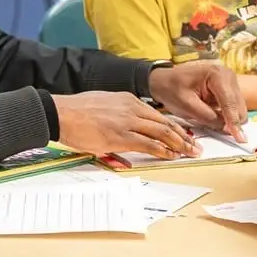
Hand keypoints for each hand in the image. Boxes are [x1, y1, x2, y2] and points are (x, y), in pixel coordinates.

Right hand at [51, 91, 201, 158]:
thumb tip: (124, 125)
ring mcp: (127, 122)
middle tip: (195, 146)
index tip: (183, 134)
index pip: (158, 115)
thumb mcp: (103, 104)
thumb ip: (118, 112)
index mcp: (127, 100)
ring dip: (178, 144)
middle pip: (165, 123)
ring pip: (161, 133)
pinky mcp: (121, 136)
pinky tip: (172, 156)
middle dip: (182, 136)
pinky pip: (149, 144)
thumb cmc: (77, 111)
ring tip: (190, 153)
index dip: (173, 126)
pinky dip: (163, 151)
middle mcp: (131, 109)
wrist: (62, 113)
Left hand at [148, 62, 247, 141]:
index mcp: (217, 75)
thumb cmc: (171, 89)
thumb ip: (209, 118)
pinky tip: (210, 112)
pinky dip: (225, 115)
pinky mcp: (228, 89)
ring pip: (238, 109)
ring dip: (227, 118)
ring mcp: (230, 81)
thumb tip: (228, 129)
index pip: (229, 103)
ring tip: (206, 115)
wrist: (163, 80)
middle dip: (231, 121)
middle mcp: (227, 75)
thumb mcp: (187, 106)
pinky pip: (233, 108)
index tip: (240, 139)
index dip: (234, 122)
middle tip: (215, 128)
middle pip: (238, 107)